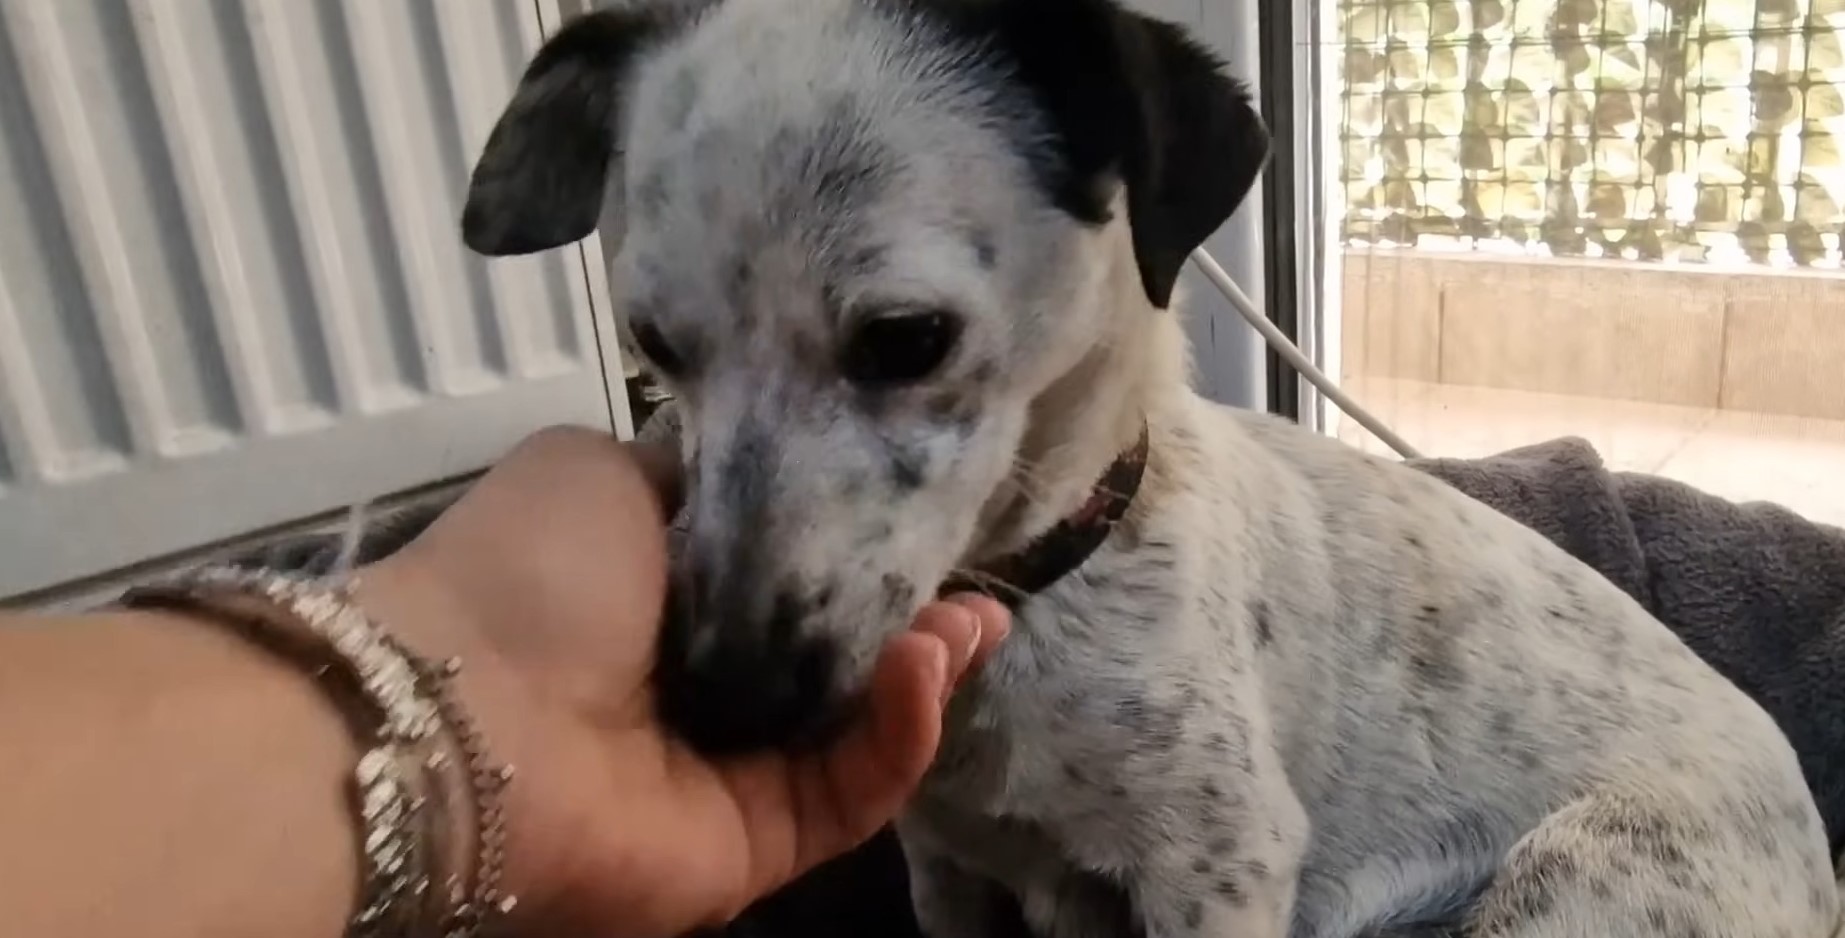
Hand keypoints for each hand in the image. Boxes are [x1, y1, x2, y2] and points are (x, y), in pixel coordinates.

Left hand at [354, 426, 1009, 937]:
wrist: (461, 715)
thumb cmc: (526, 575)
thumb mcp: (608, 471)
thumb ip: (698, 474)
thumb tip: (767, 473)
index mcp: (661, 602)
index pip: (789, 582)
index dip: (861, 552)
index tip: (926, 519)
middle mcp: (700, 690)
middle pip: (838, 662)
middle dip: (916, 622)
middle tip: (975, 588)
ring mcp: (728, 776)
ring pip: (857, 733)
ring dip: (924, 675)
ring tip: (966, 623)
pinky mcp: (753, 846)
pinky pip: (850, 794)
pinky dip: (900, 736)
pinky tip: (925, 669)